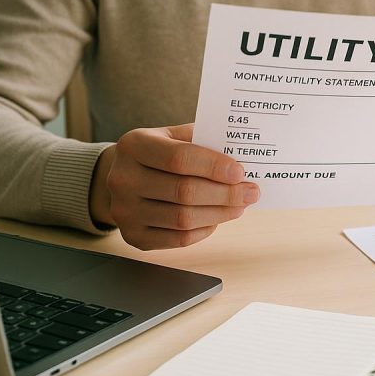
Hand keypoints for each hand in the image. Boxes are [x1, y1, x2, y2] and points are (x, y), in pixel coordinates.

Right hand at [89, 123, 257, 249]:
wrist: (123, 177)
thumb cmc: (159, 153)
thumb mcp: (173, 136)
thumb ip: (202, 141)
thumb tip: (241, 155)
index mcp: (134, 146)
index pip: (179, 158)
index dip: (213, 166)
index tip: (240, 172)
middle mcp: (123, 179)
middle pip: (184, 191)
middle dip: (225, 193)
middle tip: (251, 192)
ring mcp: (125, 211)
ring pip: (183, 219)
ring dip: (219, 213)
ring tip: (240, 205)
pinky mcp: (133, 236)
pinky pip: (178, 239)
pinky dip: (204, 230)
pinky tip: (217, 218)